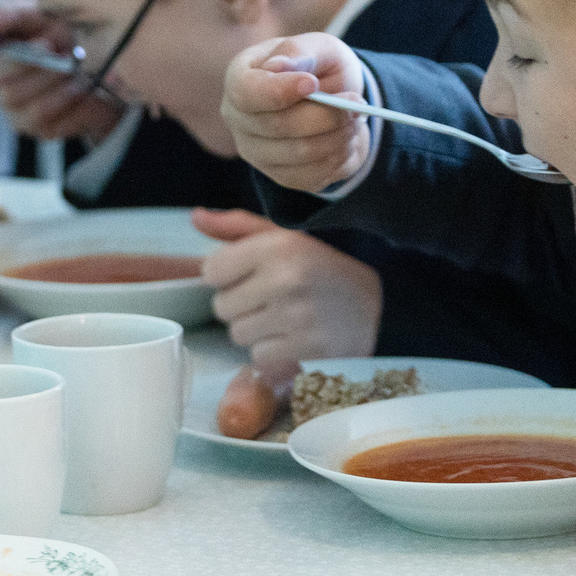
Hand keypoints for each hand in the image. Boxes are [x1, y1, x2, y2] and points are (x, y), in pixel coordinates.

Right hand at [0, 1, 123, 142]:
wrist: (110, 64)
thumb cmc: (68, 32)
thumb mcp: (41, 10)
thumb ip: (8, 14)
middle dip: (15, 60)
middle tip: (50, 44)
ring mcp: (8, 106)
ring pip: (11, 97)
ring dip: (47, 76)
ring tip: (72, 61)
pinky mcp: (33, 126)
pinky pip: (39, 115)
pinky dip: (63, 95)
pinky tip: (77, 84)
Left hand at [195, 209, 381, 368]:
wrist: (380, 308)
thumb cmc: (324, 270)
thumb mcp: (286, 237)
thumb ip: (238, 227)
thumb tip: (195, 218)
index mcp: (277, 245)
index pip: (211, 270)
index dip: (226, 277)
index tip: (250, 276)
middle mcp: (285, 278)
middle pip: (221, 307)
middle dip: (241, 306)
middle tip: (271, 300)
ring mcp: (296, 316)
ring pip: (237, 335)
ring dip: (255, 331)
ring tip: (284, 319)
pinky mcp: (305, 348)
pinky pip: (259, 357)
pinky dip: (272, 352)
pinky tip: (294, 338)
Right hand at [220, 34, 371, 194]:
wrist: (333, 98)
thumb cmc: (318, 68)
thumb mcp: (317, 47)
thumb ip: (300, 52)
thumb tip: (279, 66)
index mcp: (239, 79)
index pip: (246, 92)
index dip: (278, 91)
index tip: (312, 83)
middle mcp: (239, 120)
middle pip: (278, 125)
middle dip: (325, 114)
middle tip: (357, 102)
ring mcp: (256, 152)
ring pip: (299, 152)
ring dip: (338, 135)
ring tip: (355, 117)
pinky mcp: (280, 175)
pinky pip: (312, 174)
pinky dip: (339, 155)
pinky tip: (346, 137)